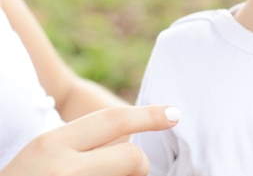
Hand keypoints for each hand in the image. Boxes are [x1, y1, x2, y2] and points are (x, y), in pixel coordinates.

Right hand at [1, 105, 179, 175]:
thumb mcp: (44, 153)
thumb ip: (83, 143)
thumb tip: (131, 141)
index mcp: (53, 143)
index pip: (114, 120)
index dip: (149, 116)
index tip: (175, 114)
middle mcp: (62, 168)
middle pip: (132, 158)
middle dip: (138, 165)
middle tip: (130, 171)